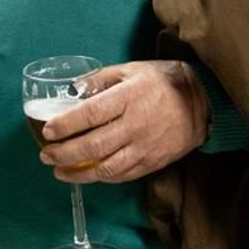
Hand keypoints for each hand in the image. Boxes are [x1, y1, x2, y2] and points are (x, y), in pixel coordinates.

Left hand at [38, 60, 208, 182]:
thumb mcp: (130, 70)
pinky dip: (102, 178)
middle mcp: (135, 125)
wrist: (202, 101)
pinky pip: (123, 175)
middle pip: (94, 146)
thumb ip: (100, 79)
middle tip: (46, 155)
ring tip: (59, 171)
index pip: (90, 114)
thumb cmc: (162, 81)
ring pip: (107, 167)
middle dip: (65, 153)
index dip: (66, 124)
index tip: (47, 131)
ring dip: (79, 173)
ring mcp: (145, 147)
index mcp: (128, 97)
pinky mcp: (153, 162)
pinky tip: (87, 175)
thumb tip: (73, 90)